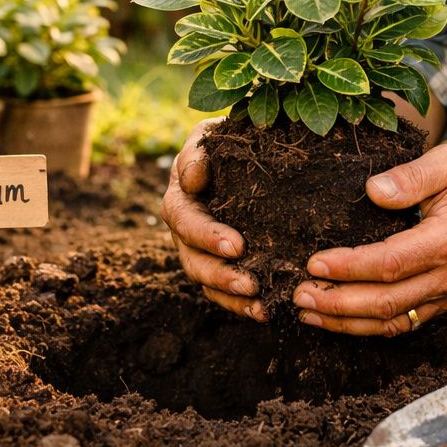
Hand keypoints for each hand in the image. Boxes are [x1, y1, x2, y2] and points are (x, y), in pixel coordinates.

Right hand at [159, 118, 267, 321]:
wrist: (242, 152)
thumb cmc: (227, 139)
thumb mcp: (210, 135)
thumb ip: (199, 152)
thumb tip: (194, 180)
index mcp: (180, 197)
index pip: (185, 221)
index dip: (207, 236)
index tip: (237, 245)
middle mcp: (185, 230)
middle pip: (193, 260)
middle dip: (221, 274)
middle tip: (250, 282)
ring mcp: (201, 250)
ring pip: (207, 282)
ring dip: (232, 295)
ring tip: (260, 303)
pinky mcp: (220, 264)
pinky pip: (224, 292)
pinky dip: (241, 304)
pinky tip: (266, 311)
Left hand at [292, 145, 446, 335]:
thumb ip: (412, 175)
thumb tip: (372, 190)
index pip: (389, 263)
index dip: (348, 268)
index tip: (314, 263)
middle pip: (386, 303)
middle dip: (337, 304)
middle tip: (300, 296)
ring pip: (394, 322)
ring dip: (348, 323)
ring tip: (310, 314)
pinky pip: (407, 324)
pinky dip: (372, 328)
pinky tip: (343, 321)